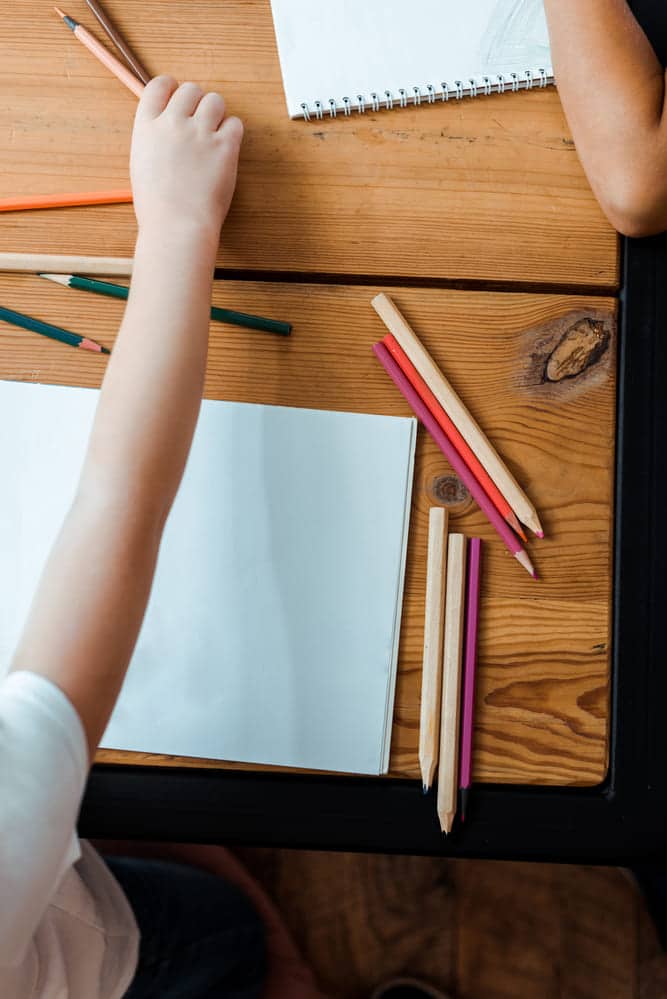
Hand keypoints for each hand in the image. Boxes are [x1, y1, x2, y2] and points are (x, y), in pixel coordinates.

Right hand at [130, 75, 243, 244]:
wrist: (177, 226)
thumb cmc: (158, 206)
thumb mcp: (142, 165)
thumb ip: (155, 139)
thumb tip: (167, 126)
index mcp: (147, 126)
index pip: (159, 85)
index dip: (172, 88)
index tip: (178, 99)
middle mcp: (173, 123)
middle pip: (191, 90)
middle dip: (197, 104)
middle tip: (199, 127)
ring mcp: (199, 133)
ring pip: (215, 101)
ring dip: (216, 115)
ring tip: (213, 139)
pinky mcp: (224, 147)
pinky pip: (235, 124)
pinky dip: (232, 134)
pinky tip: (225, 151)